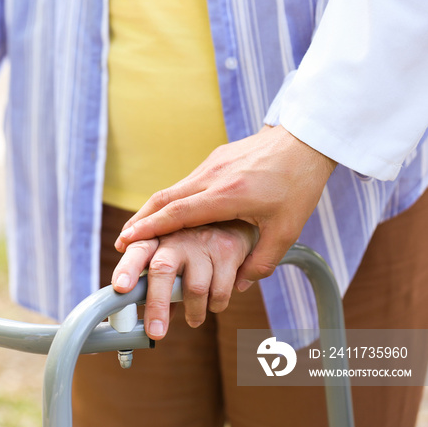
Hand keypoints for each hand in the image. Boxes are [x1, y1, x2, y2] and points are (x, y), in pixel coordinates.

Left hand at [112, 221, 257, 339]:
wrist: (233, 220)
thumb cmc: (191, 245)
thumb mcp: (170, 257)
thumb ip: (158, 285)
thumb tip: (146, 320)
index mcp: (155, 239)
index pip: (136, 252)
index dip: (127, 269)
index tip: (121, 288)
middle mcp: (176, 238)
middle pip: (162, 269)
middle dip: (157, 304)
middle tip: (155, 332)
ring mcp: (202, 243)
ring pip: (195, 288)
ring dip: (194, 312)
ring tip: (194, 319)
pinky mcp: (228, 250)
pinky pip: (219, 291)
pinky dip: (215, 305)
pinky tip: (213, 303)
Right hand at [114, 125, 335, 290]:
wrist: (304, 141)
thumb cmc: (299, 184)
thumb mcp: (286, 230)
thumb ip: (260, 262)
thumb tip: (237, 286)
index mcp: (229, 195)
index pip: (179, 213)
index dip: (151, 229)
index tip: (128, 241)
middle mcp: (213, 177)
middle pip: (164, 199)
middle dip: (141, 221)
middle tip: (123, 241)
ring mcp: (211, 165)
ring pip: (171, 189)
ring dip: (152, 210)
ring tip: (138, 230)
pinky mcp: (214, 160)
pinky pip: (185, 183)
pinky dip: (169, 200)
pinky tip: (167, 214)